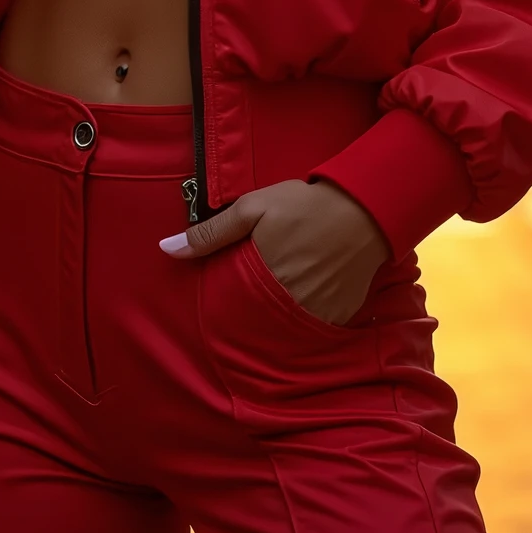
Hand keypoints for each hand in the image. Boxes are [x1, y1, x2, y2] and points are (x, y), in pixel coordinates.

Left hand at [160, 178, 388, 324]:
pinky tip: (308, 295)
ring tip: (282, 296)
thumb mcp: (251, 208)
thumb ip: (210, 233)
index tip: (223, 301)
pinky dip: (308, 315)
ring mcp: (316, 314)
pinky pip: (315, 325)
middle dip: (252, 313)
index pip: (231, 310)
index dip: (225, 307)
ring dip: (279, 317)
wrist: (365, 208)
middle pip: (258, 321)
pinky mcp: (340, 315)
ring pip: (287, 327)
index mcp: (261, 282)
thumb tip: (167, 249)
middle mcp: (286, 306)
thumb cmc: (303, 206)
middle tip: (257, 295)